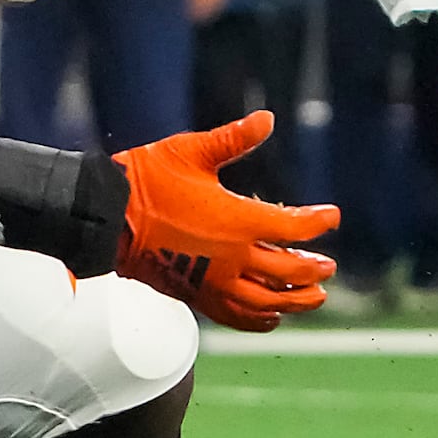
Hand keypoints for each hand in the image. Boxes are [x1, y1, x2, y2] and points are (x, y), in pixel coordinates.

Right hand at [113, 110, 339, 331]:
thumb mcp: (191, 152)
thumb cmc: (146, 181)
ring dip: (297, 301)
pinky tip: (272, 317)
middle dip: (315, 270)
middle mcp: (233, 257)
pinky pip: (237, 316)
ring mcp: (214, 281)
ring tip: (315, 297)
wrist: (106, 219)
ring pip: (269, 302)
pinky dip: (260, 319)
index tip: (331, 216)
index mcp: (238, 221)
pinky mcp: (195, 295)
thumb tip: (266, 118)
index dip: (320, 222)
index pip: (296, 228)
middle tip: (327, 266)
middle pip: (291, 272)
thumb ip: (233, 139)